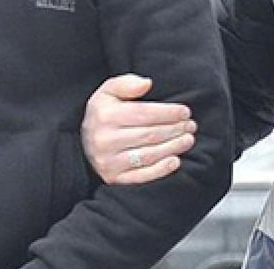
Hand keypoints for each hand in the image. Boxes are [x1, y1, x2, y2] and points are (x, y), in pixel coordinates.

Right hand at [82, 74, 196, 185]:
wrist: (82, 143)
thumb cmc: (102, 115)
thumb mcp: (108, 92)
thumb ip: (126, 83)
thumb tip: (146, 84)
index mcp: (105, 116)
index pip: (144, 114)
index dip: (168, 113)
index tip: (185, 112)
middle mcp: (105, 140)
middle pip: (149, 135)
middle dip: (175, 130)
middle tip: (190, 126)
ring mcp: (109, 162)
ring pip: (148, 155)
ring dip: (173, 147)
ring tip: (187, 140)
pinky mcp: (113, 178)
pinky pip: (141, 176)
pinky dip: (160, 170)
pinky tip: (175, 161)